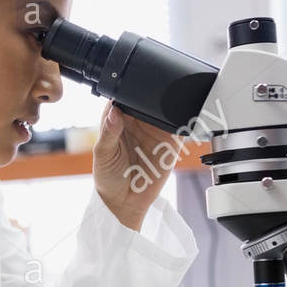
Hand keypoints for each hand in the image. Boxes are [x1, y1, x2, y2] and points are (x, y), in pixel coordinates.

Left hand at [90, 100, 186, 230]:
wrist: (125, 201)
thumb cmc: (108, 177)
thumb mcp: (103, 154)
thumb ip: (108, 133)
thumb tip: (113, 112)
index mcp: (118, 118)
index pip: (125, 95)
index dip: (128, 87)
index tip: (131, 84)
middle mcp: (138, 120)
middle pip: (148, 97)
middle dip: (152, 93)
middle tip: (153, 94)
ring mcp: (156, 130)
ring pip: (166, 108)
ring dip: (169, 104)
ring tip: (164, 111)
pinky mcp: (171, 141)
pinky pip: (180, 125)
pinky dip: (182, 120)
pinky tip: (177, 121)